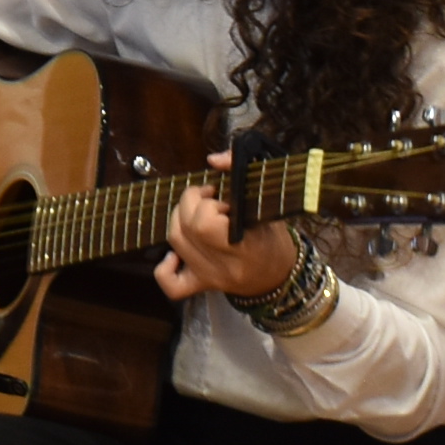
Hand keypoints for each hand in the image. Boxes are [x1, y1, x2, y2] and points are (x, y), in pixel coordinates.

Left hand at [151, 155, 302, 303]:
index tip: (224, 199)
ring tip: (199, 212)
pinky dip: (164, 267)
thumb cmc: (273, 237)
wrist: (279, 276)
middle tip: (211, 199)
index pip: (205, 225)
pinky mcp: (201, 285)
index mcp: (246, 247)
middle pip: (186, 228)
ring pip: (175, 241)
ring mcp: (211, 278)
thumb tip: (213, 159)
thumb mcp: (266, 204)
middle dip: (193, 202)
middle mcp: (225, 266)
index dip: (208, 205)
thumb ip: (240, 173)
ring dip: (180, 218)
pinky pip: (171, 283)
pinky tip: (175, 253)